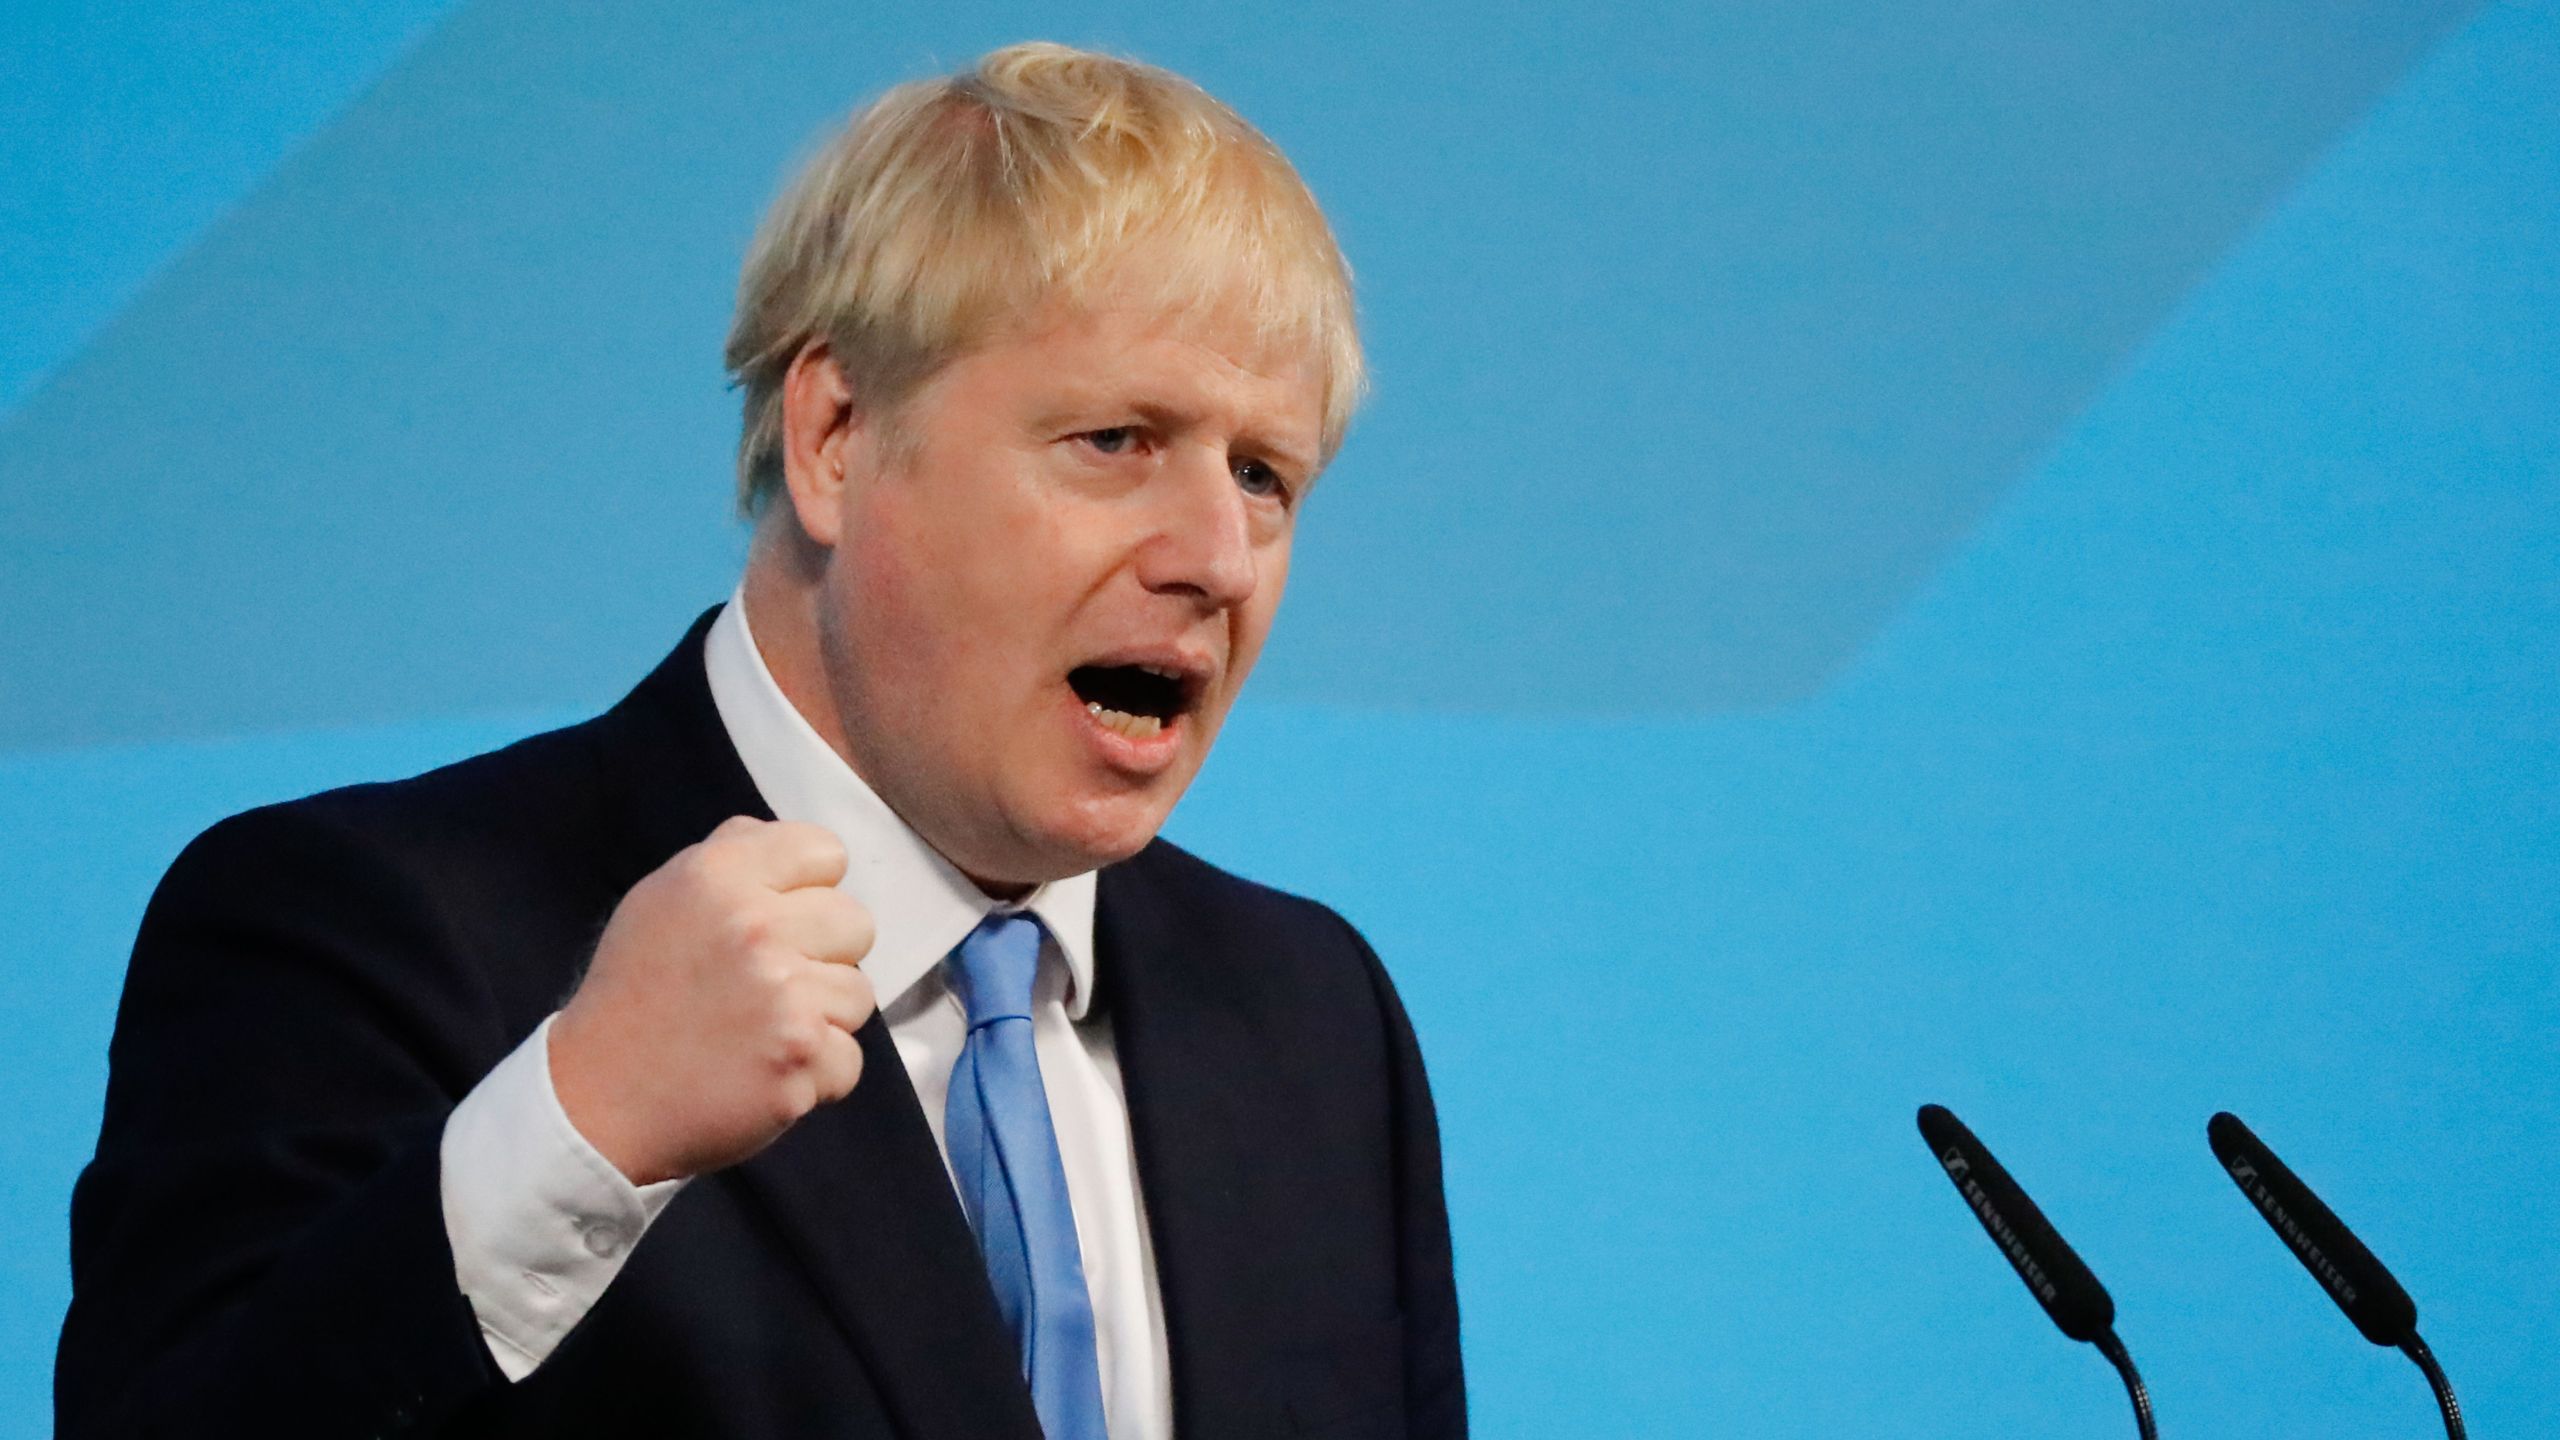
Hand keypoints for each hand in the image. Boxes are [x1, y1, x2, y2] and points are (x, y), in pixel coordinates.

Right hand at [549, 817, 876, 1183]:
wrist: (598, 1101)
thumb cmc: (637, 996)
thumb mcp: (660, 901)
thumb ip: (728, 858)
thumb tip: (783, 838)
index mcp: (718, 877)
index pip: (824, 851)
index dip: (808, 889)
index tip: (779, 922)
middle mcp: (756, 928)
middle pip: (857, 923)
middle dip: (822, 956)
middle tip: (769, 986)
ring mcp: (784, 997)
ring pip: (859, 994)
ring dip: (820, 1019)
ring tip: (762, 1033)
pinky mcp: (801, 1060)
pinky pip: (849, 1059)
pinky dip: (815, 1076)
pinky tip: (764, 1074)